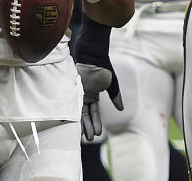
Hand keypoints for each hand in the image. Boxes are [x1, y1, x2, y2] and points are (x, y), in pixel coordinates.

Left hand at [73, 16, 121, 140]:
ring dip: (80, 123)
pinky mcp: (71, 88)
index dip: (96, 123)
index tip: (98, 133)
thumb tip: (121, 109)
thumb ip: (115, 96)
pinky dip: (71, 112)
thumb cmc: (102, 66)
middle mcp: (84, 96)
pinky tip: (70, 123)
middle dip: (88, 127)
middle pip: (85, 115)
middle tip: (89, 139)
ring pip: (78, 111)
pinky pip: (71, 103)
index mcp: (94, 95)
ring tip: (82, 136)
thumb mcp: (111, 82)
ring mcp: (77, 92)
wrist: (92, 53)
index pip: (95, 113)